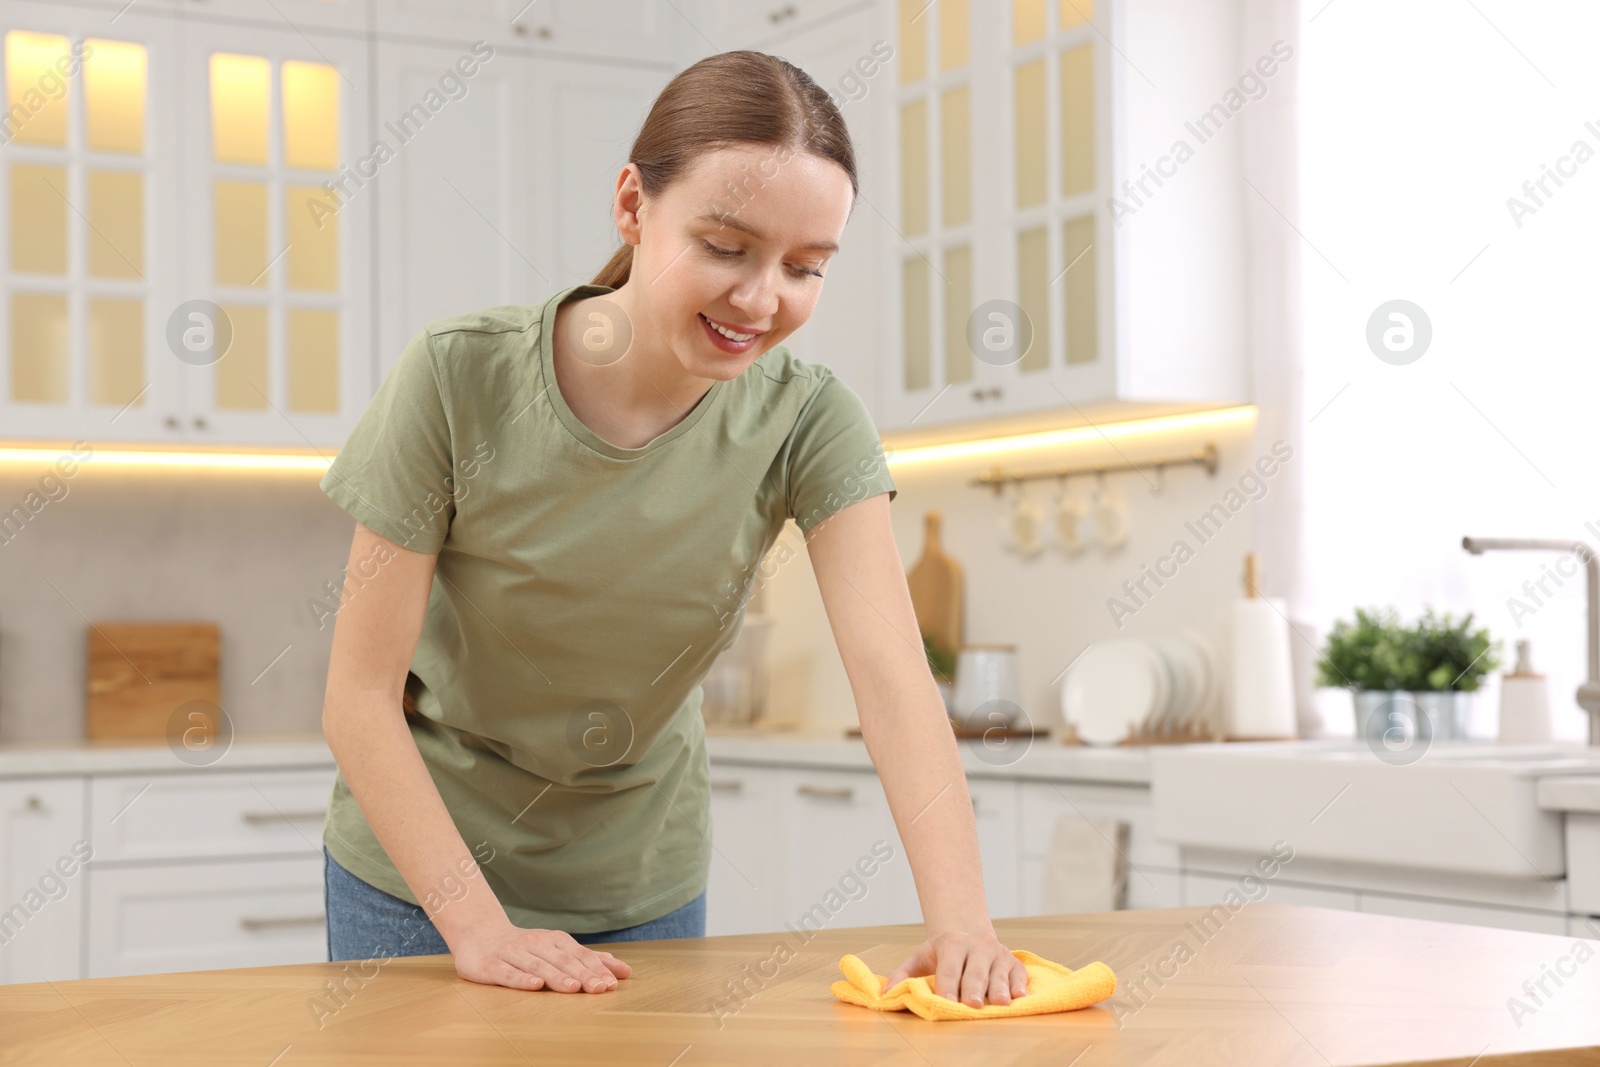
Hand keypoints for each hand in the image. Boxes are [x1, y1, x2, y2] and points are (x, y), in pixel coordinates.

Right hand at [449, 919, 631, 992]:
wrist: (480, 935)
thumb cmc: (525, 947)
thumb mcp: (557, 949)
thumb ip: (588, 960)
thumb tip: (622, 970)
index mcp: (555, 941)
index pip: (580, 956)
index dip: (597, 969)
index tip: (613, 983)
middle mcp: (537, 945)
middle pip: (563, 961)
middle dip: (583, 975)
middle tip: (601, 988)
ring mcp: (515, 954)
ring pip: (539, 966)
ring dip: (558, 977)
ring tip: (574, 988)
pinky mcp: (493, 965)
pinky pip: (510, 973)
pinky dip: (523, 979)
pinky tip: (536, 986)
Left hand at [882, 929, 1028, 1007]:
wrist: (969, 932)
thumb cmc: (944, 953)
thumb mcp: (921, 957)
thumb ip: (904, 974)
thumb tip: (885, 993)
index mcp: (953, 944)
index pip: (949, 968)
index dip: (947, 985)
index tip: (945, 1000)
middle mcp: (978, 945)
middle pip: (976, 972)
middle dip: (974, 989)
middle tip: (972, 1005)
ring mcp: (999, 953)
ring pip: (999, 973)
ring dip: (999, 989)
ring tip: (1001, 1003)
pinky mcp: (1015, 962)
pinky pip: (1020, 974)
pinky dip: (1020, 985)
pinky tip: (1019, 996)